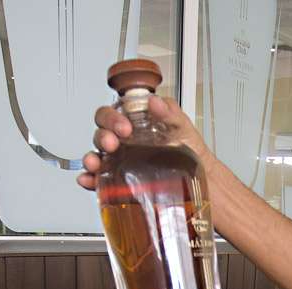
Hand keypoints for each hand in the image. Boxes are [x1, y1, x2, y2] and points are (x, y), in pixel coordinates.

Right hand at [77, 96, 210, 190]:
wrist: (203, 182)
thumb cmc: (191, 153)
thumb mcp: (184, 128)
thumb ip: (170, 113)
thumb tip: (155, 102)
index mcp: (136, 124)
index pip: (114, 113)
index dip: (113, 117)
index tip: (125, 127)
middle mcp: (125, 142)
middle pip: (102, 132)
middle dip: (103, 136)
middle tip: (114, 143)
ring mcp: (121, 162)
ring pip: (97, 156)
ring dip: (92, 158)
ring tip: (96, 164)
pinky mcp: (120, 183)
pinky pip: (99, 181)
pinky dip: (90, 180)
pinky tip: (89, 180)